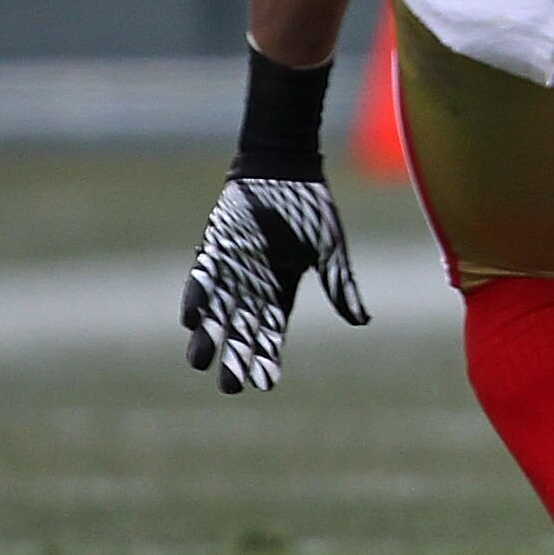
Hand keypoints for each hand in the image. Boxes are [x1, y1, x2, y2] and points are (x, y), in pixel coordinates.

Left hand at [183, 174, 369, 392]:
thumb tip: (362, 321)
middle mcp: (251, 286)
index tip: (264, 384)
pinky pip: (201, 278)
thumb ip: (340, 285)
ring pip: (215, 313)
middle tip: (229, 387)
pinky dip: (196, 297)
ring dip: (207, 336)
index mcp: (280, 289)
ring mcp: (230, 270)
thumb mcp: (330, 249)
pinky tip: (191, 318)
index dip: (267, 357)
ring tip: (200, 361)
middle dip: (234, 358)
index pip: (272, 332)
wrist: (284, 167)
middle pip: (241, 330)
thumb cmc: (309, 206)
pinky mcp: (213, 250)